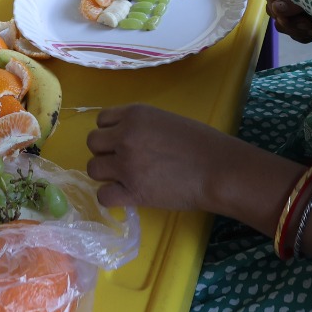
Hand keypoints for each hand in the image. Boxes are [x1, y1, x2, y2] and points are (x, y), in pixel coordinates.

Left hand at [86, 104, 249, 211]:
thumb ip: (139, 125)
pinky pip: (103, 195)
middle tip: (124, 160)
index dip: (111, 132)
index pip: (101, 120)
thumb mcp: (165, 120)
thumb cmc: (200, 142)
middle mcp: (125, 136)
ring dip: (106, 174)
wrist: (218, 169)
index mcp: (134, 114)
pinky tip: (126, 195)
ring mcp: (126, 165)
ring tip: (126, 178)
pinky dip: (112, 197)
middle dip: (105, 152)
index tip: (123, 141)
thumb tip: (123, 137)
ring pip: (93, 169)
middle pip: (93, 143)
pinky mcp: (133, 192)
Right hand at [267, 0, 311, 43]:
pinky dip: (306, 35)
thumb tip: (276, 8)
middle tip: (307, 23)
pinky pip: (297, 36)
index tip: (290, 14)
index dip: (277, 8)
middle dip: (292, 23)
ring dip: (300, 30)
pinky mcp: (302, 26)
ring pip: (286, 29)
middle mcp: (285, 0)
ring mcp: (293, 14)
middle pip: (276, 16)